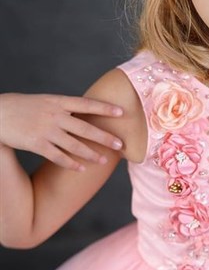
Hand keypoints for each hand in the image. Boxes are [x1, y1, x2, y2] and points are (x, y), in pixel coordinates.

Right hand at [0, 93, 122, 170]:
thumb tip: (88, 114)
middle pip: (85, 128)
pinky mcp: (36, 144)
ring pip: (74, 145)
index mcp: (57, 102)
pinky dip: (71, 163)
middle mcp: (54, 115)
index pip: (86, 104)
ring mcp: (45, 130)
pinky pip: (57, 157)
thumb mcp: (46, 101)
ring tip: (104, 161)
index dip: (104, 108)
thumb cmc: (24, 107)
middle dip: (104, 137)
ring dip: (91, 154)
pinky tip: (82, 168)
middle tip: (120, 145)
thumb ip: (65, 107)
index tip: (122, 112)